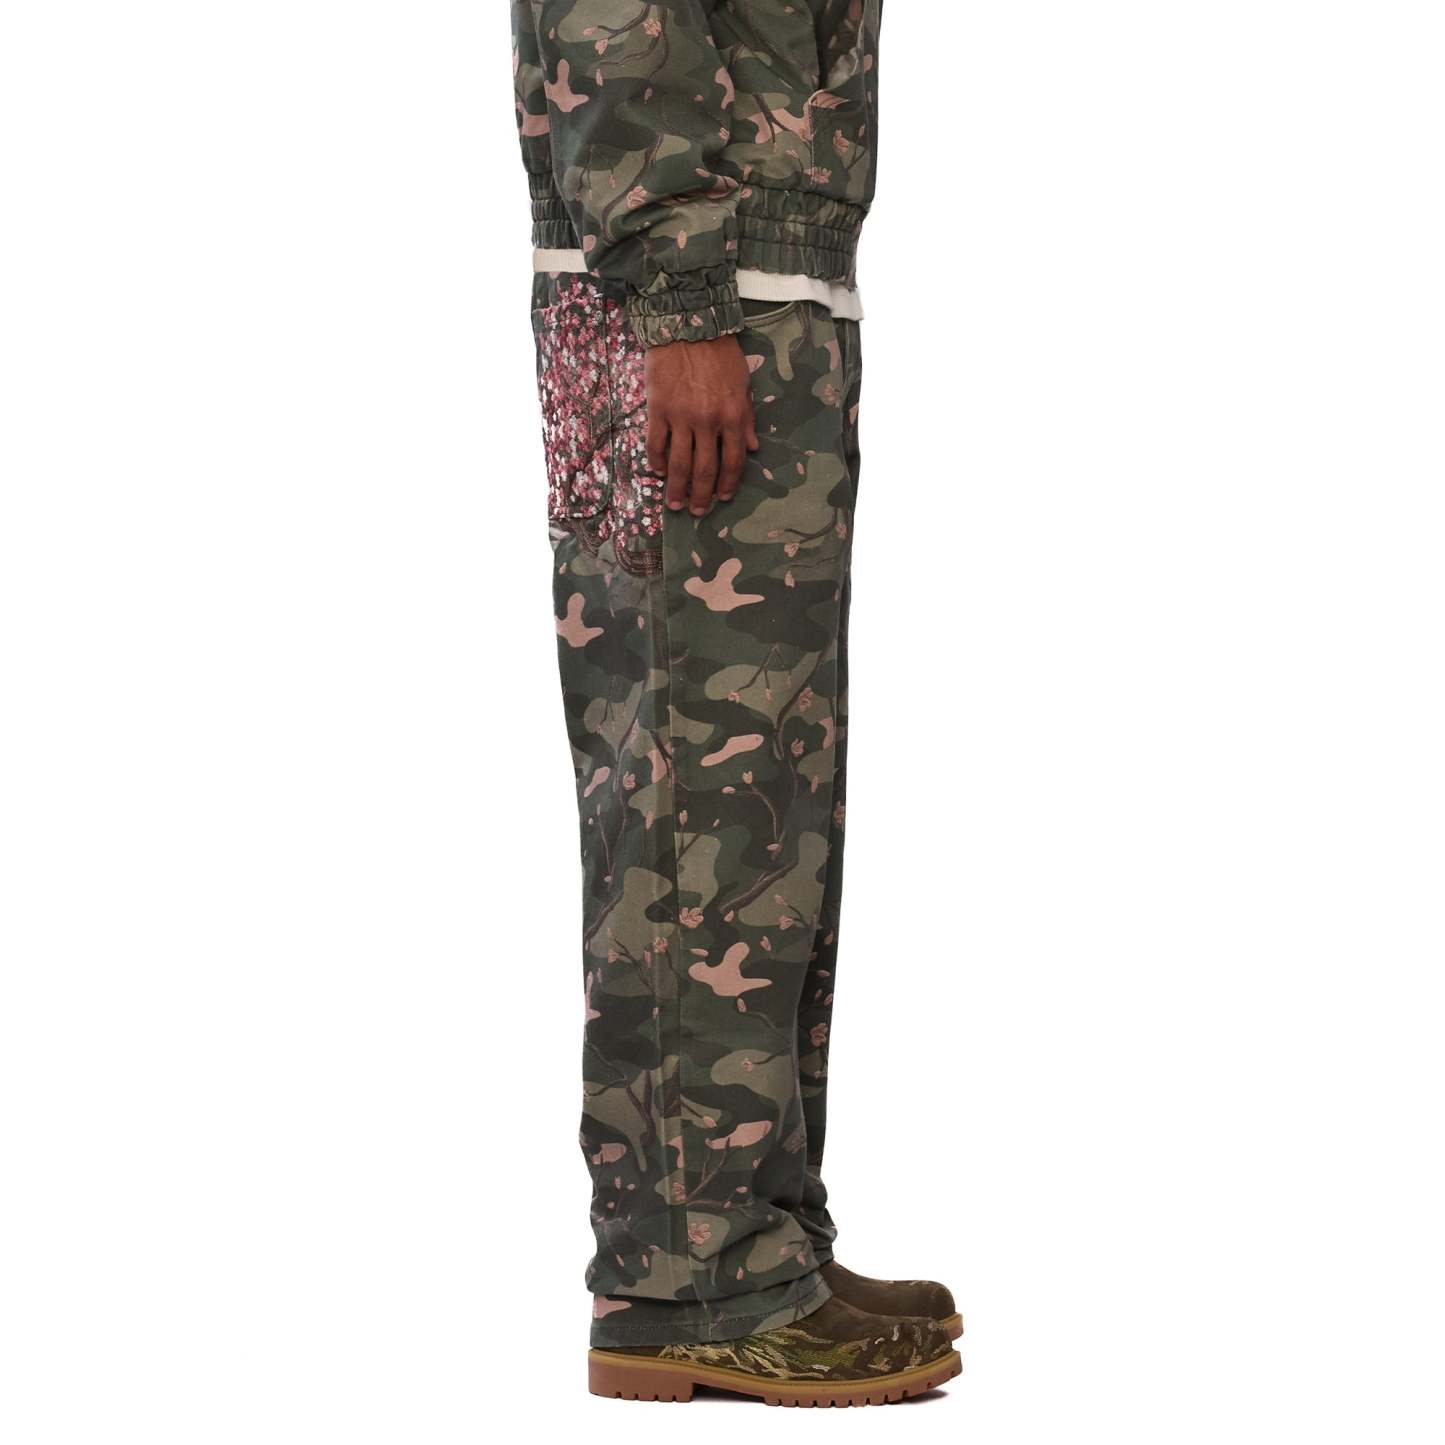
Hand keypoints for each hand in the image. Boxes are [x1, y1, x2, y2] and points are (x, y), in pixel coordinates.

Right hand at [645, 336, 759, 515]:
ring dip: (676, 488)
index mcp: (733, 416)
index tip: (723, 498)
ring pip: (679, 463)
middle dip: (701, 495)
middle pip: (704, 470)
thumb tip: (753, 449)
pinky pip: (656, 444)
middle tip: (696, 512)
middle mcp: (708, 421)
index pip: (733, 461)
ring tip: (674, 504)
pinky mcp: (658, 409)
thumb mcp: (744, 384)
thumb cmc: (720, 353)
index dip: (728, 484)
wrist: (687, 324)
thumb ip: (748, 418)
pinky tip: (659, 472)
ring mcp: (681, 417)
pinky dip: (658, 461)